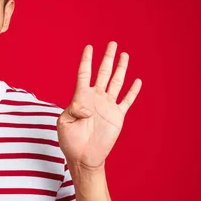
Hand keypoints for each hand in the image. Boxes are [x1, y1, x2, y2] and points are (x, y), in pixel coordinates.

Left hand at [57, 41, 141, 172]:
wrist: (83, 157)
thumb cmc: (70, 140)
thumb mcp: (63, 123)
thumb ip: (73, 110)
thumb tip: (89, 107)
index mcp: (80, 97)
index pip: (84, 74)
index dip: (86, 60)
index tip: (89, 47)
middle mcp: (95, 98)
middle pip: (103, 73)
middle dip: (107, 58)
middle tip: (112, 43)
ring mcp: (107, 106)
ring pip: (116, 82)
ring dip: (121, 69)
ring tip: (124, 54)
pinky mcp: (117, 116)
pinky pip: (126, 101)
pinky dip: (132, 91)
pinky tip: (137, 81)